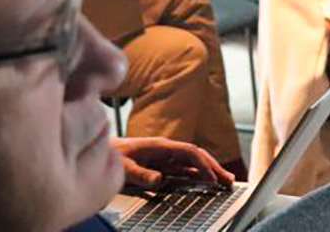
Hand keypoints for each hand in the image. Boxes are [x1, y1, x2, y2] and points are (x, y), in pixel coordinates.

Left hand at [112, 137, 234, 188]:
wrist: (100, 151)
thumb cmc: (112, 155)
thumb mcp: (123, 167)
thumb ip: (141, 174)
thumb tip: (160, 180)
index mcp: (161, 146)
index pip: (190, 152)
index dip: (203, 165)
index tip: (213, 178)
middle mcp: (167, 151)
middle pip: (197, 157)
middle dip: (214, 167)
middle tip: (229, 181)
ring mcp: (165, 158)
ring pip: (193, 164)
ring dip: (209, 172)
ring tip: (223, 182)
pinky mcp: (161, 166)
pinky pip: (184, 171)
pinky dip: (197, 176)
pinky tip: (204, 183)